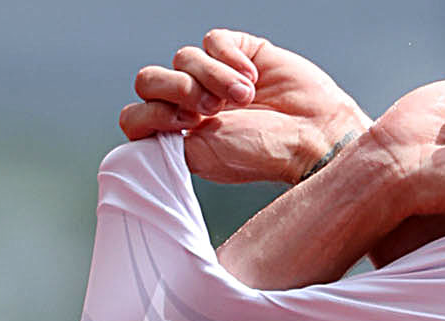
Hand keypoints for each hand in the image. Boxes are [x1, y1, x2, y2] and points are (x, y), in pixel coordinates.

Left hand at [121, 29, 368, 185]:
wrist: (309, 135)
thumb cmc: (261, 154)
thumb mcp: (202, 157)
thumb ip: (163, 141)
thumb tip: (135, 124)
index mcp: (178, 135)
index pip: (135, 114)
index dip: (150, 113)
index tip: (181, 124)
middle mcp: (191, 105)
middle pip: (148, 78)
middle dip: (176, 90)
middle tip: (208, 109)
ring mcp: (213, 76)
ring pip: (182, 56)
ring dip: (213, 78)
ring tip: (243, 98)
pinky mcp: (237, 51)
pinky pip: (212, 39)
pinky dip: (229, 58)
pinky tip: (252, 78)